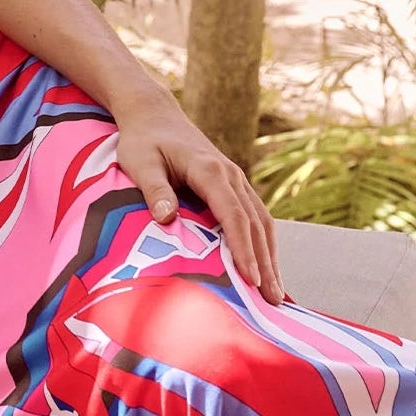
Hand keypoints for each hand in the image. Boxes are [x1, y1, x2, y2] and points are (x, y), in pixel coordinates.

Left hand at [111, 97, 284, 304]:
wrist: (153, 115)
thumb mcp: (139, 162)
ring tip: (276, 294)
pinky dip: (263, 244)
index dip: (243, 248)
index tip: (251, 279)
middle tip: (273, 301)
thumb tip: (167, 218)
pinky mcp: (233, 185)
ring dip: (270, 257)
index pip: (233, 215)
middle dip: (266, 263)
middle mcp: (230, 174)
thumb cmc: (142, 141)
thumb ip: (154, 189)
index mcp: (209, 170)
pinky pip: (255, 217)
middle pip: (255, 223)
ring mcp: (236, 179)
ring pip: (262, 221)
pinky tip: (266, 268)